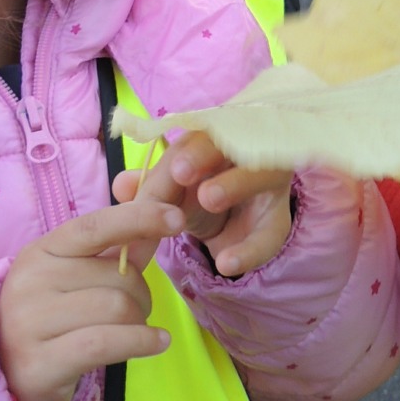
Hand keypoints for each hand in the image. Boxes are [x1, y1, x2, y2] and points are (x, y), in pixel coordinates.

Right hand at [0, 198, 183, 400]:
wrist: (9, 374)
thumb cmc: (54, 317)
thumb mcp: (80, 275)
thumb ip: (121, 248)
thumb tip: (165, 213)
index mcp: (41, 250)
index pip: (95, 226)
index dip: (139, 218)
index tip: (177, 218)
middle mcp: (30, 281)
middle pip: (118, 277)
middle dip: (142, 294)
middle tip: (136, 310)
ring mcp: (29, 323)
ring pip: (117, 309)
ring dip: (140, 321)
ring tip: (133, 330)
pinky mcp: (38, 363)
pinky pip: (106, 343)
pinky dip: (141, 341)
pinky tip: (157, 342)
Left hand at [114, 137, 293, 277]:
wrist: (231, 221)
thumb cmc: (196, 192)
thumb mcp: (171, 191)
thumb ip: (149, 188)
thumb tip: (122, 186)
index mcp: (218, 140)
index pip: (208, 136)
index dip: (194, 150)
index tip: (175, 168)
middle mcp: (248, 153)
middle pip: (237, 140)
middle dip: (208, 155)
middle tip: (182, 173)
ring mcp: (269, 183)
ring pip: (264, 173)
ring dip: (235, 183)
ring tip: (208, 199)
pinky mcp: (278, 221)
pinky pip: (271, 233)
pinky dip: (250, 250)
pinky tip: (227, 264)